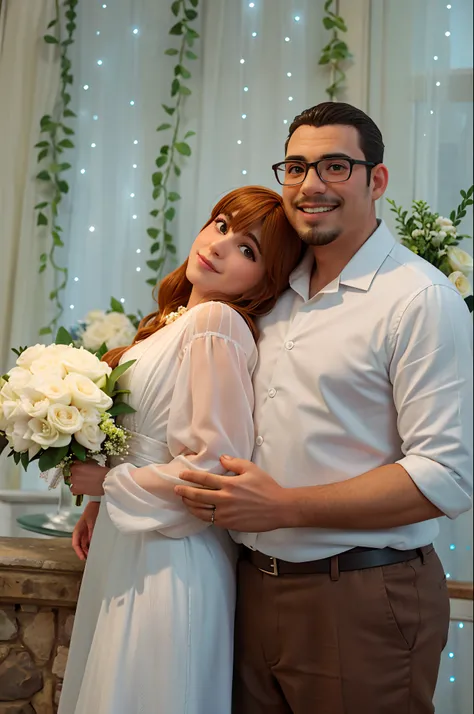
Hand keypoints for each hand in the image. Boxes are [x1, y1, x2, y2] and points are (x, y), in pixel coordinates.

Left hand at [70, 460, 109, 496]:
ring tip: (83, 482)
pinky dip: (76, 488)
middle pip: (71, 474)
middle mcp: (74, 475)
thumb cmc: (102, 471)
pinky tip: (81, 487)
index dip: (76, 466)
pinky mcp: (78, 491)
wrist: (107, 482)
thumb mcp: (92, 463)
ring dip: (76, 481)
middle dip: (76, 474)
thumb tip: (80, 463)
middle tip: (83, 475)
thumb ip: (84, 463)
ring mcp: (75, 484)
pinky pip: (73, 489)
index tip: (79, 467)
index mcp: (77, 467)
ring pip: (72, 481)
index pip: (72, 466)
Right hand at [72, 501, 99, 560]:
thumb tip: (91, 542)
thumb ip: (91, 532)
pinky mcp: (89, 532)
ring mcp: (84, 533)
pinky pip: (89, 541)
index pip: (75, 544)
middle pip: (80, 546)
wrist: (96, 503)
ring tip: (93, 556)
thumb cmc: (92, 511)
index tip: (83, 558)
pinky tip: (95, 549)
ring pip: (84, 545)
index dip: (78, 552)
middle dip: (83, 553)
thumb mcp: (92, 522)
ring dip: (87, 550)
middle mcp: (80, 533)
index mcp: (77, 530)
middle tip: (89, 560)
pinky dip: (91, 545)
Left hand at [174, 455, 291, 531]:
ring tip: (184, 501)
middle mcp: (225, 499)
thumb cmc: (266, 487)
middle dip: (184, 492)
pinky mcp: (229, 524)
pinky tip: (198, 512)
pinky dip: (202, 515)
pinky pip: (211, 520)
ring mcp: (226, 513)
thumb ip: (234, 463)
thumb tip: (221, 459)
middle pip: (198, 496)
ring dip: (190, 505)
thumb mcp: (251, 469)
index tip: (182, 475)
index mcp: (229, 484)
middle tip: (176, 490)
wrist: (278, 508)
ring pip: (201, 511)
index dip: (191, 476)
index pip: (204, 479)